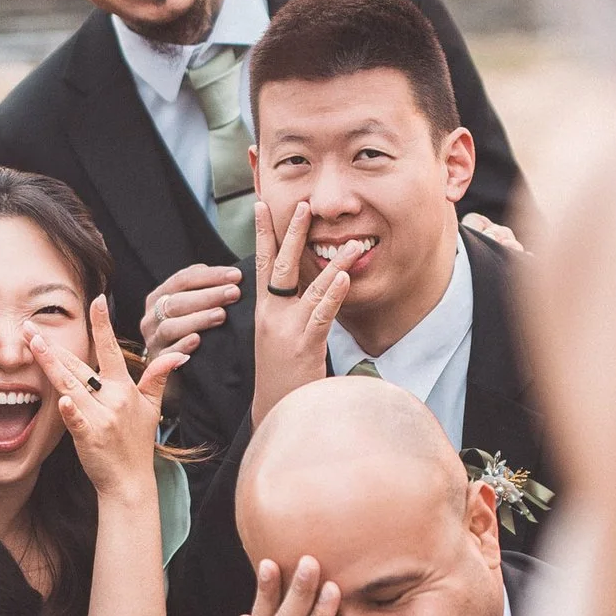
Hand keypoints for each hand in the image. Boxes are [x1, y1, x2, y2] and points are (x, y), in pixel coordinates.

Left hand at [30, 294, 187, 502]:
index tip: (96, 300)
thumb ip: (159, 377)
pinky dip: (70, 410)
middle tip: (30, 327)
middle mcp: (112, 399)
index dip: (103, 324)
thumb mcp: (152, 408)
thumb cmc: (137, 443)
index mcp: (124, 388)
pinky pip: (77, 420)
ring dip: (52, 364)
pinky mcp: (89, 437)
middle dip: (55, 346)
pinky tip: (60, 397)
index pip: (112, 349)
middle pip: (80, 366)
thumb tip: (179, 355)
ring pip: (72, 385)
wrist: (130, 481)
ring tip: (33, 344)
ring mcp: (101, 417)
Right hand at [139, 260, 241, 362]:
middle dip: (208, 295)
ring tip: (221, 315)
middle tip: (234, 293)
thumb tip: (232, 276)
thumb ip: (204, 289)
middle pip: (177, 301)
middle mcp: (152, 317)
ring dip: (197, 319)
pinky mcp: (157, 364)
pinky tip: (197, 340)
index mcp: (160, 297)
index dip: (210, 276)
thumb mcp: (193, 308)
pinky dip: (182, 346)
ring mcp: (153, 340)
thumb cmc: (190, 334)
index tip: (236, 276)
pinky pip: (167, 354)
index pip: (183, 280)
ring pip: (170, 326)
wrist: (176, 373)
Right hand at [248, 194, 352, 424]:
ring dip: (334, 261)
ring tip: (353, 241)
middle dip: (293, 232)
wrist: (277, 411)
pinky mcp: (304, 344)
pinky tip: (343, 276)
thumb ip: (292, 311)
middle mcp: (272, 315)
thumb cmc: (284, 375)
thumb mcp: (281, 338)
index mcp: (265, 311)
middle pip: (281, 265)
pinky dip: (333, 293)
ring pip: (311, 286)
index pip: (261, 263)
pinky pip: (321, 313)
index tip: (262, 204)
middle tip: (304, 204)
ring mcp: (287, 329)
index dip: (262, 232)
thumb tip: (311, 287)